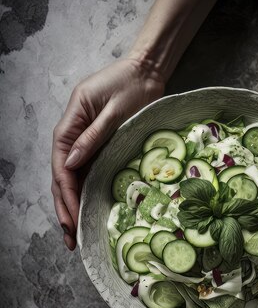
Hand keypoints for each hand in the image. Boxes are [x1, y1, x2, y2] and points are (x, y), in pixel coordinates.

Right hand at [51, 57, 164, 249]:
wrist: (147, 70)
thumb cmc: (133, 83)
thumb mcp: (115, 110)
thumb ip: (93, 136)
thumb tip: (72, 164)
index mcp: (71, 121)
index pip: (61, 163)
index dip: (65, 192)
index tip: (73, 216)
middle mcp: (73, 132)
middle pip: (62, 175)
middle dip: (64, 207)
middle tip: (69, 237)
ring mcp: (85, 140)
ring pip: (72, 178)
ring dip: (72, 204)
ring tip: (74, 233)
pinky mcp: (99, 144)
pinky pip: (87, 172)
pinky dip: (85, 192)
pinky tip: (87, 210)